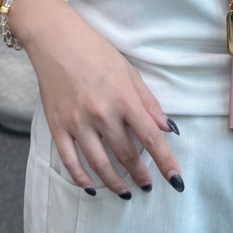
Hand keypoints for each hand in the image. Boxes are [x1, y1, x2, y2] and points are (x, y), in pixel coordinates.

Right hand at [18, 0, 183, 197]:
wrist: (57, 40)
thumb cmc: (97, 52)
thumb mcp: (130, 72)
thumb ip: (149, 103)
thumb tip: (168, 129)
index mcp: (124, 98)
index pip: (151, 137)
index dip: (166, 161)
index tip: (176, 180)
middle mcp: (102, 113)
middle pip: (126, 154)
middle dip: (140, 174)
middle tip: (148, 185)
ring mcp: (77, 122)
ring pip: (100, 164)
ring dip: (115, 182)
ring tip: (125, 192)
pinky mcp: (57, 126)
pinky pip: (70, 161)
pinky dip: (81, 178)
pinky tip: (92, 188)